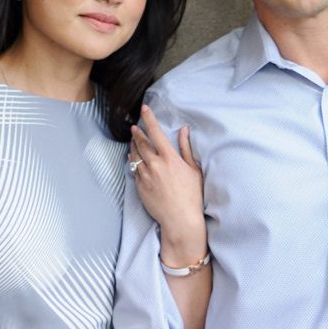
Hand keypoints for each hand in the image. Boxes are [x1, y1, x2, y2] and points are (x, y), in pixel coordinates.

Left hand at [130, 107, 204, 259]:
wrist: (180, 220)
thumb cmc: (192, 195)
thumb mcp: (194, 170)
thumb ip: (186, 148)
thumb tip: (184, 130)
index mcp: (169, 158)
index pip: (156, 132)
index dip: (149, 118)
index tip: (144, 109)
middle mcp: (155, 165)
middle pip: (141, 142)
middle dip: (138, 132)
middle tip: (136, 126)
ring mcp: (145, 176)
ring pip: (134, 155)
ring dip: (133, 145)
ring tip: (134, 140)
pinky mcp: (139, 187)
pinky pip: (133, 169)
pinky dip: (133, 161)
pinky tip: (134, 159)